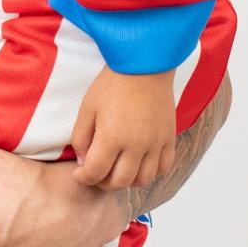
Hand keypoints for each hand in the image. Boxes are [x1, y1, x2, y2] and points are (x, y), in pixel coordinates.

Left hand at [72, 68, 176, 190]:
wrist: (143, 65)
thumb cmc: (112, 83)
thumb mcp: (87, 107)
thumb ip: (81, 137)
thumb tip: (82, 161)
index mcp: (112, 137)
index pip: (95, 172)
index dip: (83, 177)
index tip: (79, 173)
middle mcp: (136, 145)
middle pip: (119, 182)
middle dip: (103, 182)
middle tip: (96, 173)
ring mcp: (155, 143)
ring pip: (143, 180)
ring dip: (127, 180)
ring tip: (117, 169)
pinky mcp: (168, 138)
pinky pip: (164, 167)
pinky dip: (151, 172)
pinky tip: (139, 163)